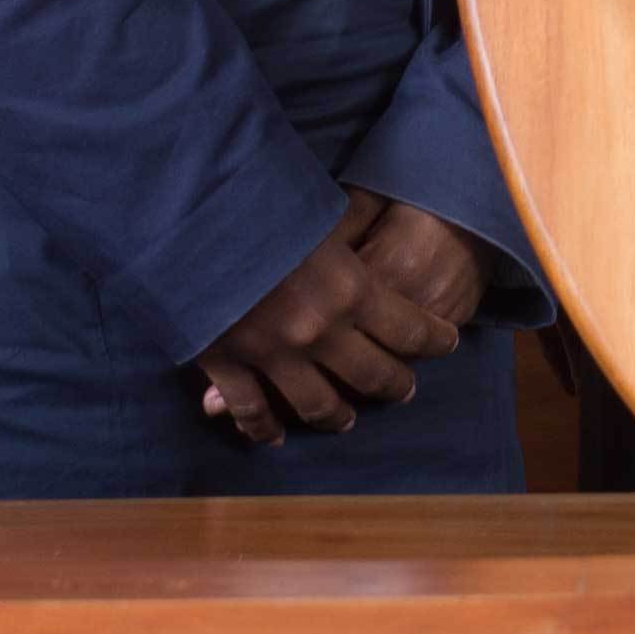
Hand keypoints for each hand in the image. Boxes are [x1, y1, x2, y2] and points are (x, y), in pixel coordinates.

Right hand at [188, 193, 468, 445]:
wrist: (188, 213)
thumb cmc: (259, 197)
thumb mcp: (318, 209)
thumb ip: (346, 231)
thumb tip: (366, 222)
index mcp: (351, 288)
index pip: (410, 328)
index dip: (434, 340)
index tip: (446, 343)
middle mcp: (321, 332)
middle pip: (373, 375)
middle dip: (395, 384)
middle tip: (404, 389)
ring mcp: (273, 355)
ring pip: (318, 405)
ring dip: (338, 416)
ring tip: (346, 420)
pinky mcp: (228, 365)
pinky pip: (253, 411)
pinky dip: (264, 427)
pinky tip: (274, 435)